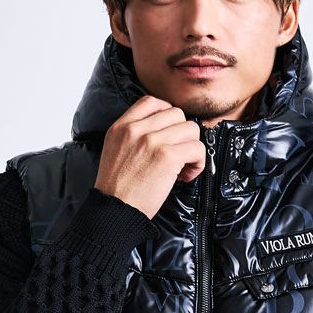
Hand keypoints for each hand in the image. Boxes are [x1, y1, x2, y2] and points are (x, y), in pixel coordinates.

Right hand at [95, 95, 206, 219]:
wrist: (114, 210)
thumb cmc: (117, 189)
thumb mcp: (115, 150)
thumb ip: (133, 136)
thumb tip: (163, 131)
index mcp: (121, 126)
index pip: (152, 102)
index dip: (167, 116)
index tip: (168, 135)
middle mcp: (137, 129)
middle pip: (176, 114)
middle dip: (182, 135)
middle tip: (176, 156)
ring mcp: (152, 141)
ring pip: (191, 129)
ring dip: (192, 149)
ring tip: (182, 167)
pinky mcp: (167, 156)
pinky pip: (198, 148)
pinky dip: (198, 163)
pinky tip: (185, 176)